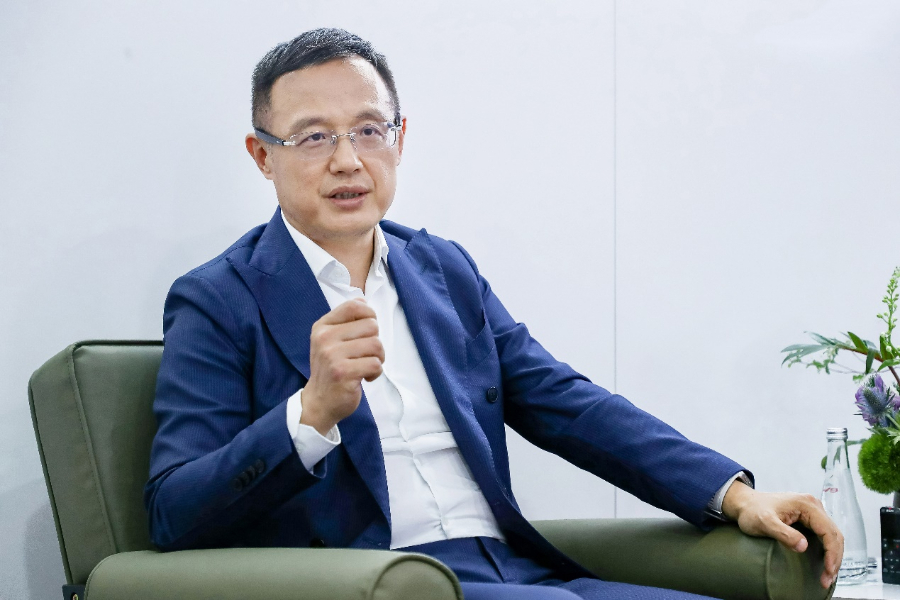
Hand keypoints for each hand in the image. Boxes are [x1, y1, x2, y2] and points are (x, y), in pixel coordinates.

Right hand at [301, 298, 384, 434]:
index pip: (353, 306)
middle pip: (371, 326)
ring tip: (366, 366)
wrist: (319, 402)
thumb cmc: (331, 369)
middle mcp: (325, 338)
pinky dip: (376, 372)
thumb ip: (345, 321)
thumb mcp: (330, 341)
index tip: (368, 330)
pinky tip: (365, 377)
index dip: (369, 314)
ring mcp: (332, 356)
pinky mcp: (343, 373)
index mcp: (322, 327)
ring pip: (376, 345)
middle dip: (375, 341)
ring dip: (378, 358)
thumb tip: (362, 300)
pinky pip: (375, 364)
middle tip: (366, 355)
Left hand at [722, 481, 842, 588]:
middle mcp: (813, 505)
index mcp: (806, 505)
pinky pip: (824, 534)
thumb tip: (803, 546)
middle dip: (834, 558)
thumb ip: (783, 533)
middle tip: (827, 578)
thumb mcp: (764, 522)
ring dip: (832, 555)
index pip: (828, 531)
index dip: (831, 553)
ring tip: (827, 575)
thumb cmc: (752, 511)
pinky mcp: (808, 517)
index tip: (828, 570)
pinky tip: (824, 562)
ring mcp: (811, 511)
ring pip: (832, 535)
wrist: (744, 503)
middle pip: (834, 534)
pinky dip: (827, 550)